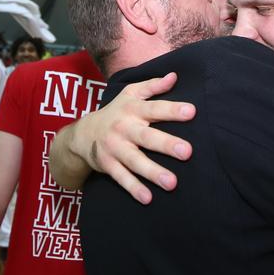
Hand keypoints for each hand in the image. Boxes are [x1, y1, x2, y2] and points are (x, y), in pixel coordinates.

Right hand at [73, 72, 194, 203]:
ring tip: (172, 183)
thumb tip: (175, 76)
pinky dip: (133, 189)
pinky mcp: (108, 165)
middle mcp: (124, 129)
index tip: (192, 111)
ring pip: (135, 161)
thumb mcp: (130, 94)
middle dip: (167, 144)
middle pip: (147, 137)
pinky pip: (121, 178)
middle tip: (187, 152)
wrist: (82, 134)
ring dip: (153, 172)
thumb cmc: (116, 112)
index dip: (172, 109)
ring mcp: (115, 149)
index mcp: (132, 110)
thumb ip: (153, 86)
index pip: (154, 108)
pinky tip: (148, 198)